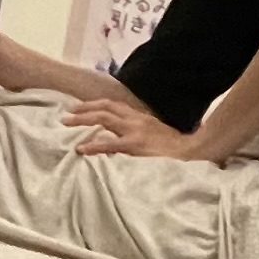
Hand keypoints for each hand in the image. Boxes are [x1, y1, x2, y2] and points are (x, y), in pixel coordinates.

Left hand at [64, 93, 201, 160]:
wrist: (192, 153)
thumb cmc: (175, 149)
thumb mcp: (155, 135)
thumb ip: (138, 133)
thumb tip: (121, 140)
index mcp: (140, 117)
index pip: (113, 105)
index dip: (95, 105)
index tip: (79, 108)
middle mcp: (135, 120)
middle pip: (105, 107)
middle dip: (84, 109)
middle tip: (66, 114)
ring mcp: (134, 132)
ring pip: (104, 118)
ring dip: (83, 120)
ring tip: (67, 124)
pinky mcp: (135, 146)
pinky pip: (110, 144)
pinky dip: (94, 145)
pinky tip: (81, 149)